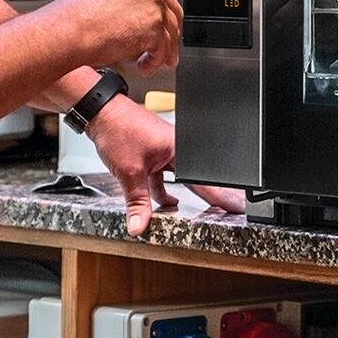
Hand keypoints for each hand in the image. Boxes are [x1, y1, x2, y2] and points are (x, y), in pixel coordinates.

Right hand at [48, 0, 211, 74]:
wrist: (68, 31)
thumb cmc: (76, 17)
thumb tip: (139, 18)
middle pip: (173, 9)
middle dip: (170, 33)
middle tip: (165, 51)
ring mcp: (152, 3)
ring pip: (170, 33)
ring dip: (161, 52)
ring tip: (147, 62)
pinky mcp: (154, 26)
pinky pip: (163, 49)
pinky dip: (154, 62)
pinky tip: (142, 65)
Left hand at [86, 95, 244, 236]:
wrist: (100, 111)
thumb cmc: (118, 128)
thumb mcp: (129, 172)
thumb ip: (137, 203)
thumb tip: (140, 226)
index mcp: (178, 148)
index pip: (203, 178)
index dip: (221, 195)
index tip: (237, 205)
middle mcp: (174, 148)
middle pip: (194, 178)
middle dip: (205, 195)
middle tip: (226, 210)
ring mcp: (162, 150)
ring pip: (175, 178)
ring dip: (173, 195)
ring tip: (186, 213)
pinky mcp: (150, 153)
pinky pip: (162, 176)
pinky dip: (160, 189)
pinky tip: (162, 202)